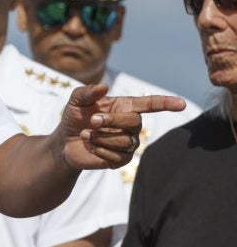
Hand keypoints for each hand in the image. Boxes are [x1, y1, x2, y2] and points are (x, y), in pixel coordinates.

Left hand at [58, 84, 185, 169]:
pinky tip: (91, 146)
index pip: (150, 104)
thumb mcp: (76, 101)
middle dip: (111, 121)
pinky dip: (99, 150)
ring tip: (87, 134)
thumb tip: (104, 86)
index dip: (166, 103)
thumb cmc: (74, 117)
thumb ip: (87, 92)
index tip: (181, 104)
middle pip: (135, 122)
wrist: (65, 142)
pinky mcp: (122, 160)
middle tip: (92, 120)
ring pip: (125, 141)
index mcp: (125, 107)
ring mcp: (129, 143)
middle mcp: (131, 125)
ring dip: (101, 137)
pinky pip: (118, 157)